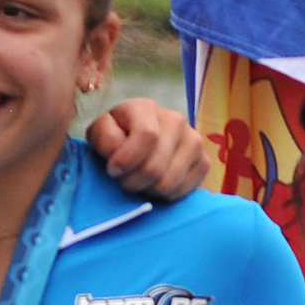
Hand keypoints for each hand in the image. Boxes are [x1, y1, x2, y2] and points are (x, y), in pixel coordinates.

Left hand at [88, 99, 210, 202]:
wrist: (138, 147)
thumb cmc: (116, 140)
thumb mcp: (100, 134)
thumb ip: (104, 137)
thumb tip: (117, 152)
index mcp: (146, 108)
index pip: (147, 135)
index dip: (127, 159)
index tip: (113, 170)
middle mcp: (175, 119)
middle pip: (156, 166)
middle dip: (134, 182)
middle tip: (125, 182)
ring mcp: (194, 140)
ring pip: (169, 182)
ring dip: (148, 191)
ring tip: (140, 183)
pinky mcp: (204, 161)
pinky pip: (184, 190)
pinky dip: (166, 196)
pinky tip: (156, 185)